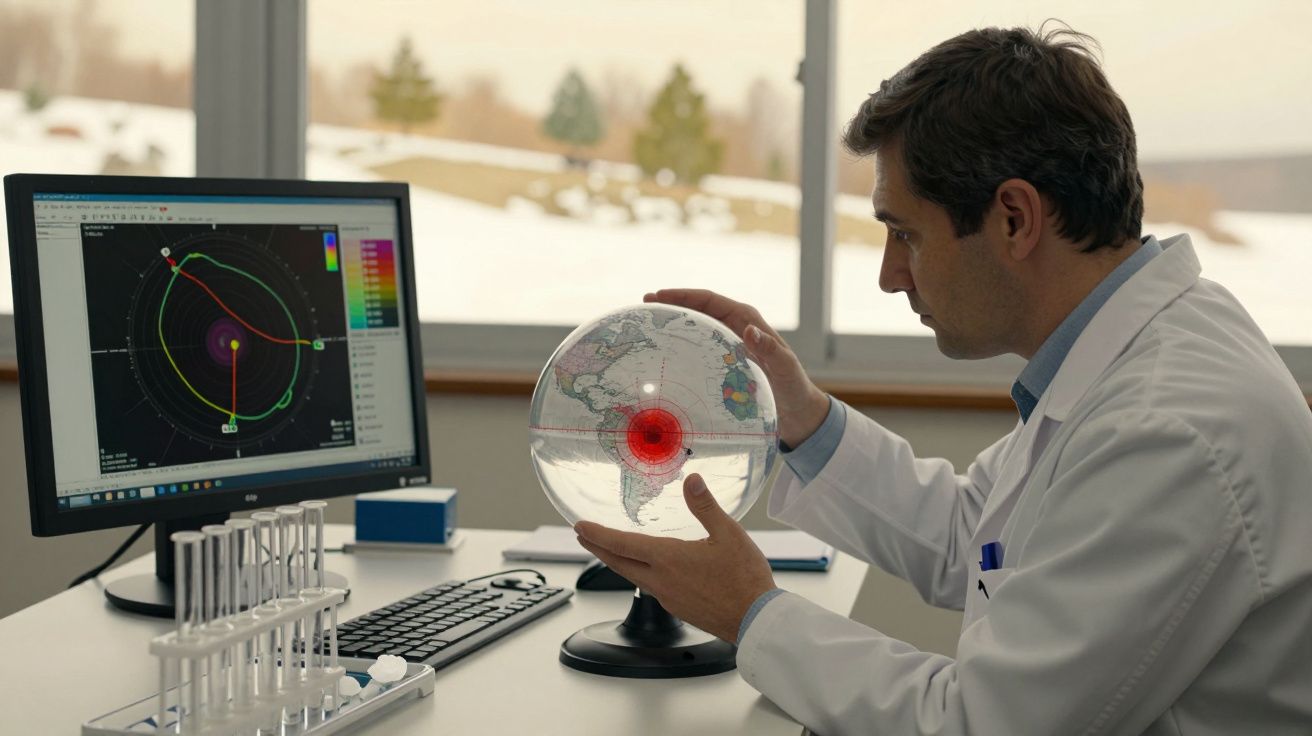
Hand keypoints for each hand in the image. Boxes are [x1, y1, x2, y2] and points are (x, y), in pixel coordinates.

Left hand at [574, 473, 775, 642]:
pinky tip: (647, 571)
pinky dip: (638, 574)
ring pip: (632, 576)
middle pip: (618, 563)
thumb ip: (705, 506)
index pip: (621, 544)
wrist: (755, 620)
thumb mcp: (728, 534)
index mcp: (668, 559)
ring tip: (609, 550)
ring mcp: (667, 597)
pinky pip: (650, 588)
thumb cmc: (744, 579)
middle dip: (597, 548)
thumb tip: (691, 481)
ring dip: (616, 561)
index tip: (579, 526)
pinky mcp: (678, 608)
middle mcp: (661, 580)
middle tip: (582, 536)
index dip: (597, 534)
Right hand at [644, 288, 829, 446]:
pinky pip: (699, 348)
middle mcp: (736, 328)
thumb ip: (771, 351)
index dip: (683, 296)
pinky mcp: (725, 362)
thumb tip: (750, 330)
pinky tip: (664, 354)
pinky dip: (681, 346)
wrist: (798, 413)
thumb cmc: (794, 389)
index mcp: (748, 321)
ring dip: (674, 325)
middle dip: (672, 305)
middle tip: (645, 307)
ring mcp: (729, 345)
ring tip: (648, 327)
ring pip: (697, 328)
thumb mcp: (785, 370)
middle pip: (699, 310)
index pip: (710, 300)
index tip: (658, 296)